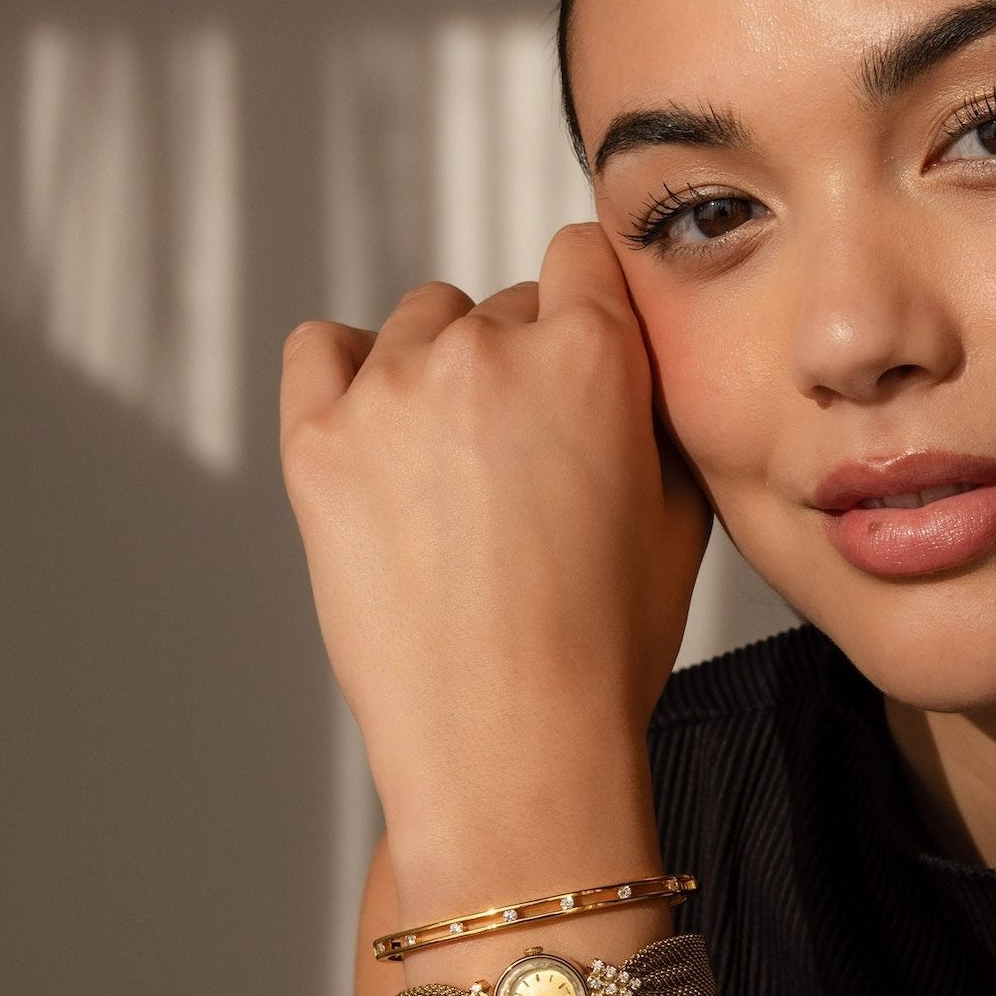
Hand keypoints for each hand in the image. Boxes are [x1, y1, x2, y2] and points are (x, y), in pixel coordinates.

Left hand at [280, 225, 708, 841]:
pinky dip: (353, 373)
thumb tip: (627, 368)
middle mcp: (489, 352)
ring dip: (446, 371)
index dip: (594, 308)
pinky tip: (386, 434)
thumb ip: (652, 412)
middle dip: (526, 364)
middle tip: (531, 461)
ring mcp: (393, 392)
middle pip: (509, 303)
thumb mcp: (679, 513)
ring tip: (460, 468)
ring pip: (425, 322)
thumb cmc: (604, 645)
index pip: (585, 255)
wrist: (510, 741)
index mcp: (595, 356)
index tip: (589, 357)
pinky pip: (324, 350)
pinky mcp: (316, 440)